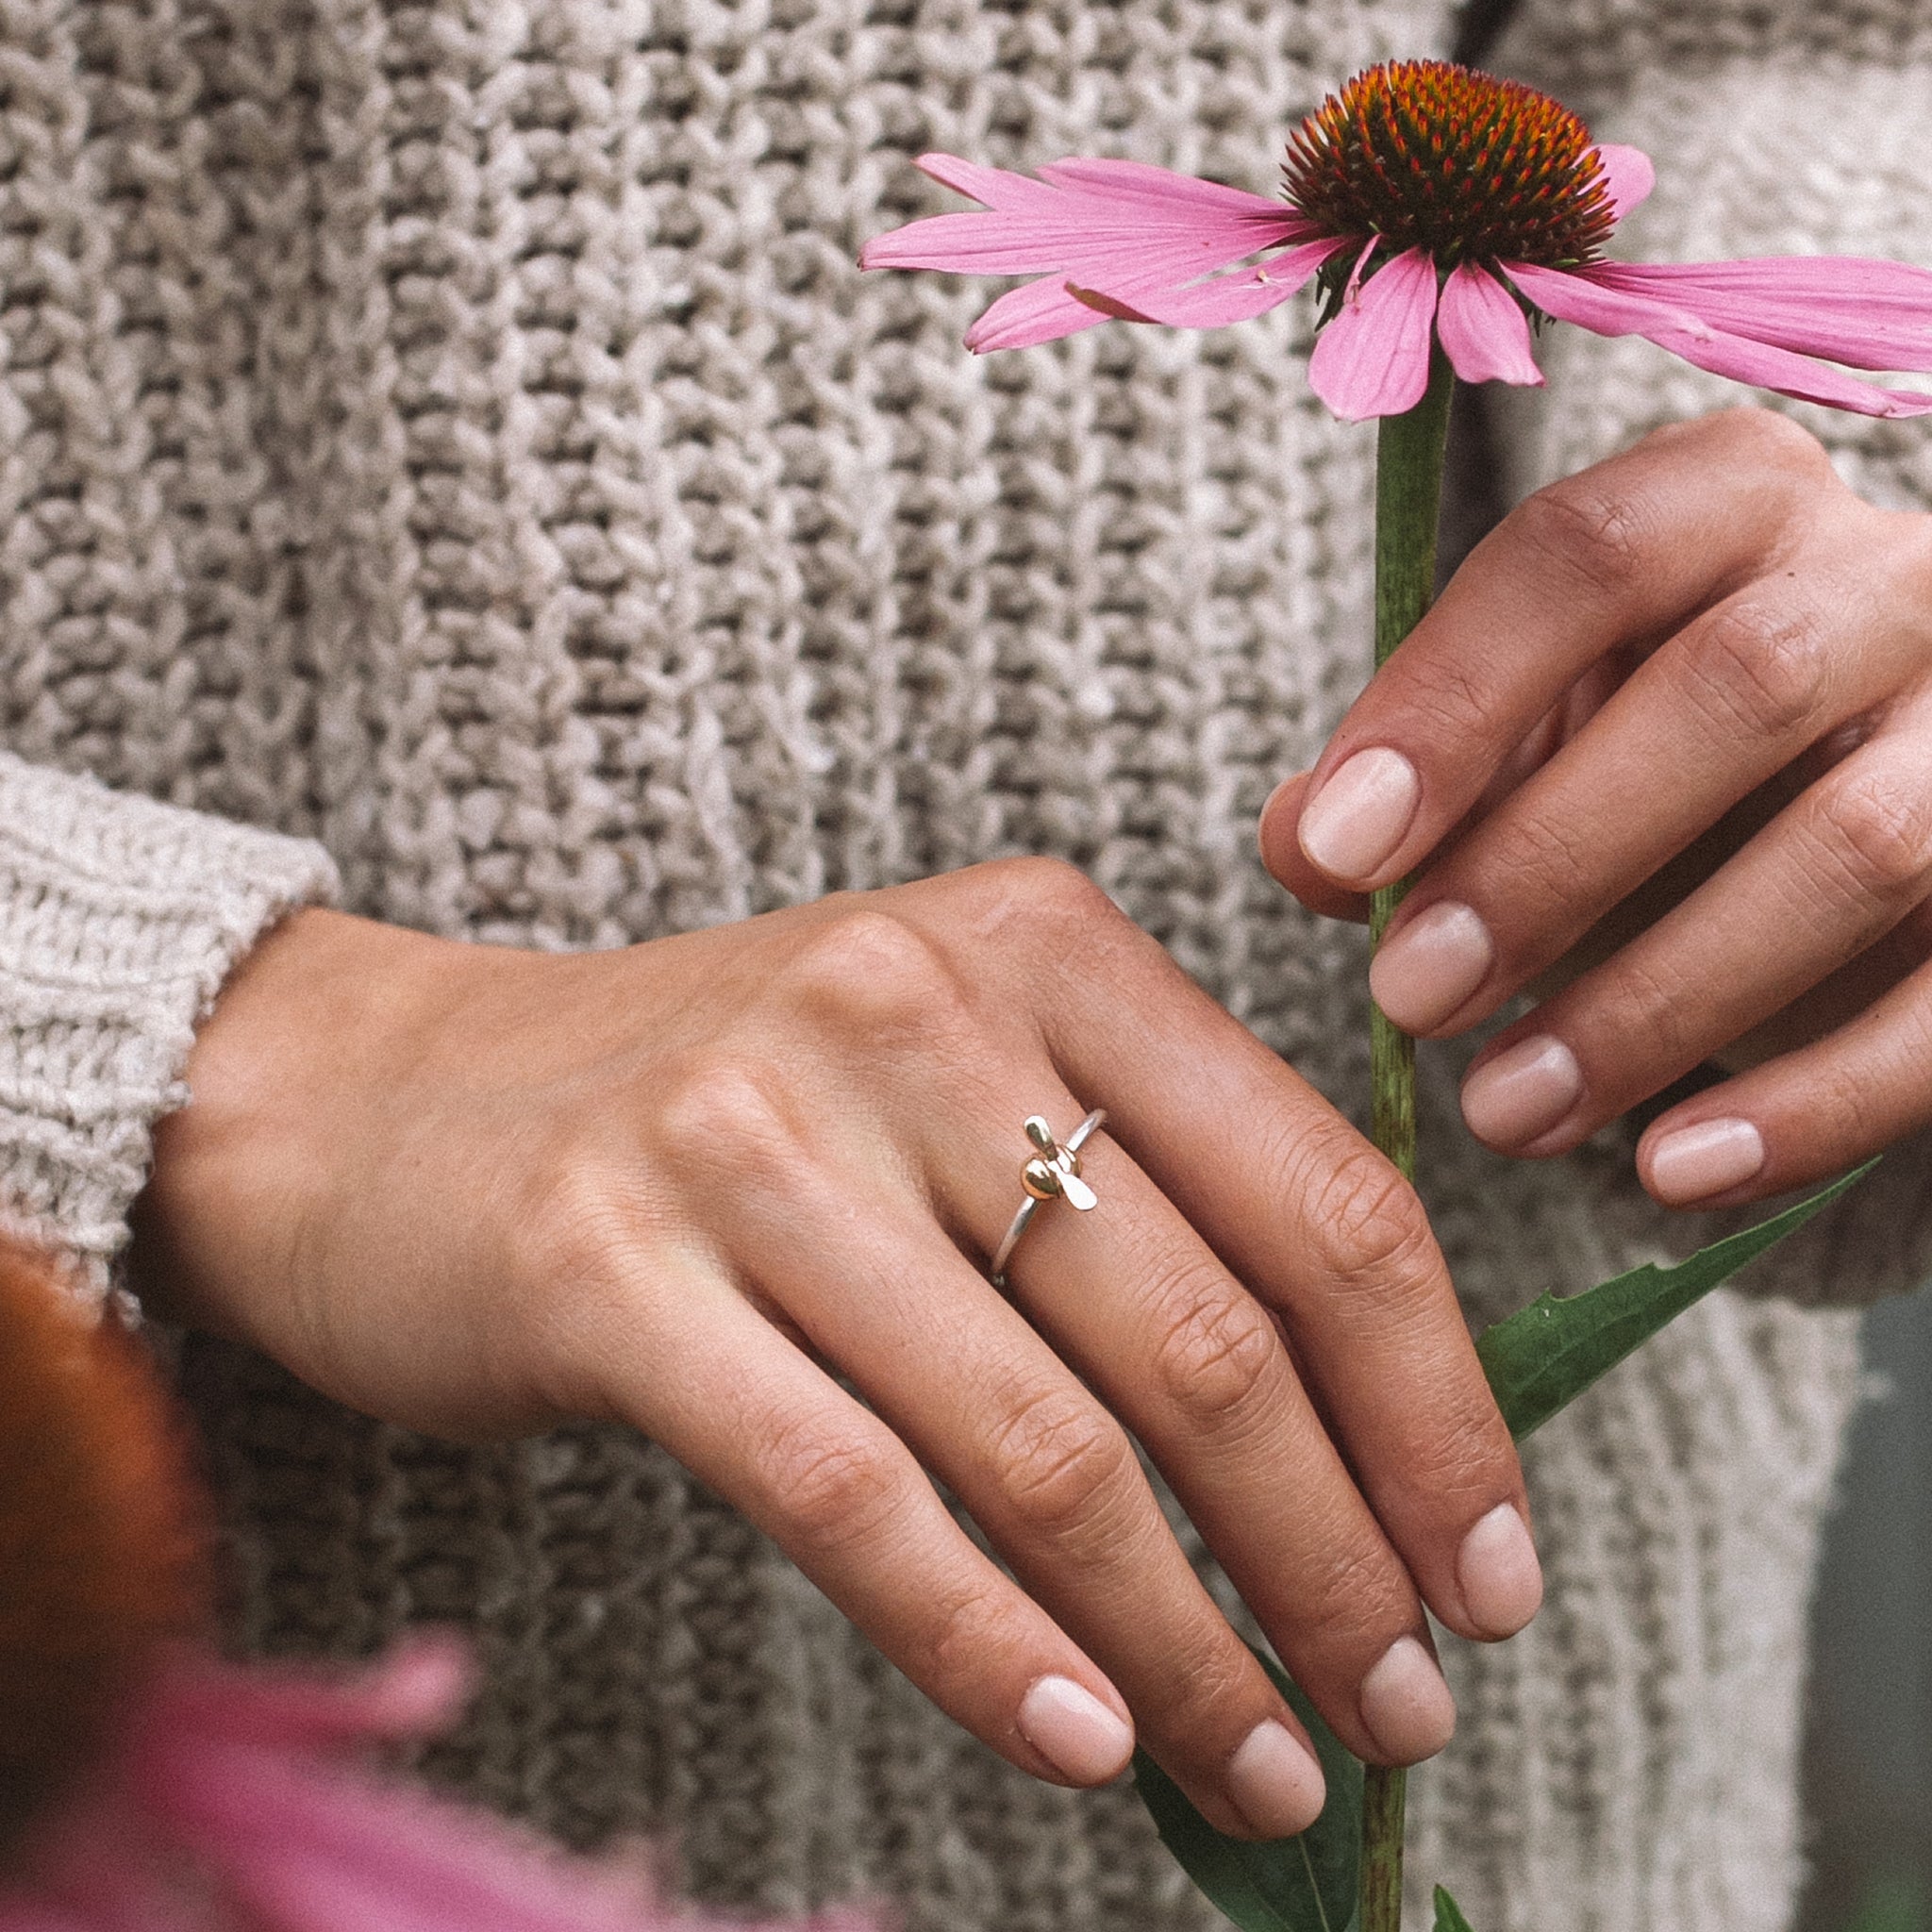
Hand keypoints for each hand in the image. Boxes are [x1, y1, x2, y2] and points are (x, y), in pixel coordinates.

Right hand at [129, 862, 1537, 1838]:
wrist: (400, 1101)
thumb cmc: (727, 1114)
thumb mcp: (952, 1082)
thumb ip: (1143, 1209)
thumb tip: (1361, 1452)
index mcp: (1041, 946)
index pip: (1320, 1195)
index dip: (1434, 1407)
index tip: (1483, 1569)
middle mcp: (911, 1008)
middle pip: (1205, 1335)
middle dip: (1334, 1557)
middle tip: (1396, 1701)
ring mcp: (750, 1132)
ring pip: (1042, 1444)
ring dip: (1186, 1645)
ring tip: (1264, 1765)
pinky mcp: (608, 1266)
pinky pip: (855, 1500)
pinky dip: (990, 1648)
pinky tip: (1085, 1743)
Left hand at [1263, 408, 1931, 1207]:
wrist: (1864, 802)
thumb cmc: (1653, 755)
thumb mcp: (1530, 731)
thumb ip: (1414, 771)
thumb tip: (1303, 846)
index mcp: (1727, 502)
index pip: (1585, 555)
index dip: (1452, 701)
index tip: (1344, 849)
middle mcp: (1885, 579)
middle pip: (1734, 690)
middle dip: (1550, 861)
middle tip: (1412, 998)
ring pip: (1854, 848)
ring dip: (1656, 1002)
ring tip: (1507, 1111)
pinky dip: (1810, 1104)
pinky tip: (1670, 1170)